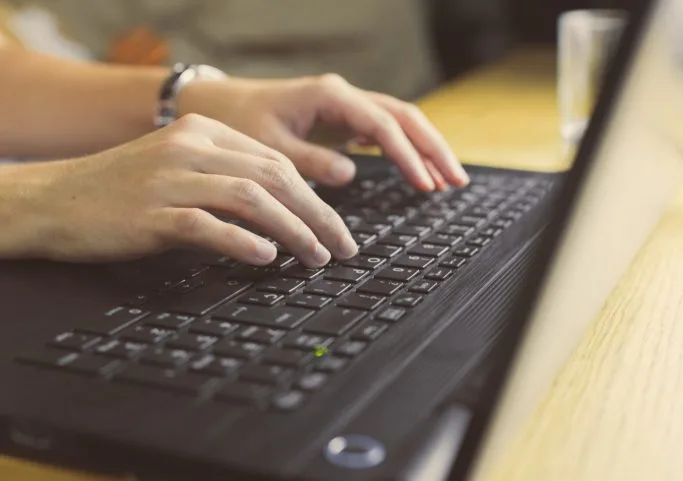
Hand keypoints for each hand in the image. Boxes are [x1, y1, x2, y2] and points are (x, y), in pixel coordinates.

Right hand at [0, 115, 356, 264]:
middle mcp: (190, 148)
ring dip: (292, 230)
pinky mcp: (150, 213)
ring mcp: (169, 179)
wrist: (54, 200)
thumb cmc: (122, 192)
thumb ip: (227, 180)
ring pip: (250, 198)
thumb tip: (284, 216)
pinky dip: (242, 241)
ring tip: (315, 257)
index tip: (336, 227)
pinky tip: (266, 257)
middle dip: (317, 215)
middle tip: (341, 247)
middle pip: (273, 177)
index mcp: (203, 133)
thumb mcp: (180, 170)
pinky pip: (206, 225)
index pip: (276, 161)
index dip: (315, 196)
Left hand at [178, 74, 469, 190]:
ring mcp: (347, 107)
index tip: (423, 183)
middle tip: (455, 180)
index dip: (407, 154)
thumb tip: (349, 173)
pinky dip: (405, 151)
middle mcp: (344, 96)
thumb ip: (309, 161)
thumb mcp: (269, 147)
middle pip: (404, 116)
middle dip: (432, 148)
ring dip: (426, 148)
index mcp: (330, 96)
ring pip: (400, 122)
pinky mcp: (344, 120)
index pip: (382, 124)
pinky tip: (419, 171)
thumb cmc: (241, 123)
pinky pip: (385, 131)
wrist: (221, 107)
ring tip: (448, 180)